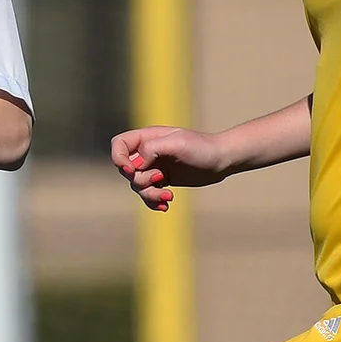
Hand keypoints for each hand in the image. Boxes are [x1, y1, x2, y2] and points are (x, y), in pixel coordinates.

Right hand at [110, 126, 229, 210]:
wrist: (222, 160)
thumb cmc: (201, 147)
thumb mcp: (177, 144)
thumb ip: (151, 149)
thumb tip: (136, 164)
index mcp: (147, 138)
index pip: (119, 145)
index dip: (118, 159)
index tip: (131, 170)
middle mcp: (148, 152)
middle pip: (126, 170)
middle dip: (141, 180)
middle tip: (161, 178)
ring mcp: (154, 167)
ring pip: (137, 185)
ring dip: (150, 194)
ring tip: (169, 196)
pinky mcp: (163, 180)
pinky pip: (148, 195)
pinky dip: (154, 201)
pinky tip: (168, 203)